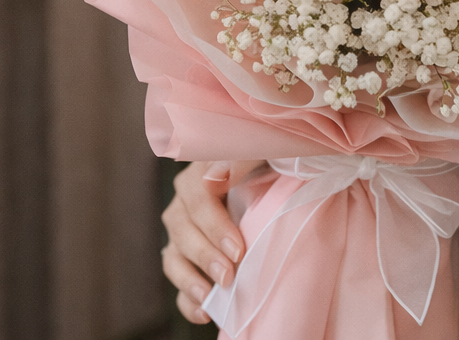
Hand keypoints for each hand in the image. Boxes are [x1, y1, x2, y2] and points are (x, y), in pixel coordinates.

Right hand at [161, 160, 264, 324]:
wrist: (285, 173)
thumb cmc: (278, 155)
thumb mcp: (268, 148)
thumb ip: (242, 155)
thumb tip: (216, 176)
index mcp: (206, 165)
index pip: (198, 196)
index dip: (214, 225)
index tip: (238, 249)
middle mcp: (188, 194)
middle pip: (181, 225)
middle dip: (204, 254)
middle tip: (229, 276)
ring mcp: (184, 222)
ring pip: (173, 251)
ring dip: (189, 278)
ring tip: (210, 299)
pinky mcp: (186, 247)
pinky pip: (177, 273)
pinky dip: (186, 295)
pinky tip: (204, 312)